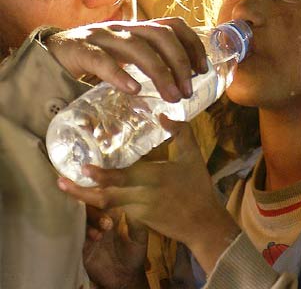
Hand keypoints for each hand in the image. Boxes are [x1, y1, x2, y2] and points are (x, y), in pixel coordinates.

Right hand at [45, 18, 207, 102]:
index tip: (202, 68)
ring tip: (171, 96)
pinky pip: (100, 59)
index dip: (191, 44)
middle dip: (179, 62)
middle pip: (160, 35)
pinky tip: (133, 90)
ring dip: (159, 72)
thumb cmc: (95, 60)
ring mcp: (100, 36)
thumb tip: (179, 86)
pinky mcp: (79, 49)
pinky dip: (119, 74)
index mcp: (137, 29)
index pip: (172, 25)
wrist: (51, 54)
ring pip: (136, 46)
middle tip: (186, 91)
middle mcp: (123, 28)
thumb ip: (147, 64)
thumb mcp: (126, 58)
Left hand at [58, 116, 240, 273]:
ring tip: (65, 186)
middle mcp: (140, 197)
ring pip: (106, 205)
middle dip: (82, 191)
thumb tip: (162, 114)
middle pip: (106, 197)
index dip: (102, 176)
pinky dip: (99, 199)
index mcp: (154, 179)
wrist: (202, 224)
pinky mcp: (137, 218)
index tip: (83, 168)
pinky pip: (114, 208)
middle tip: (60, 181)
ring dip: (84, 197)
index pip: (123, 178)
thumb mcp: (193, 156)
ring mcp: (137, 210)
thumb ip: (180, 132)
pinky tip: (88, 190)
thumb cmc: (197, 187)